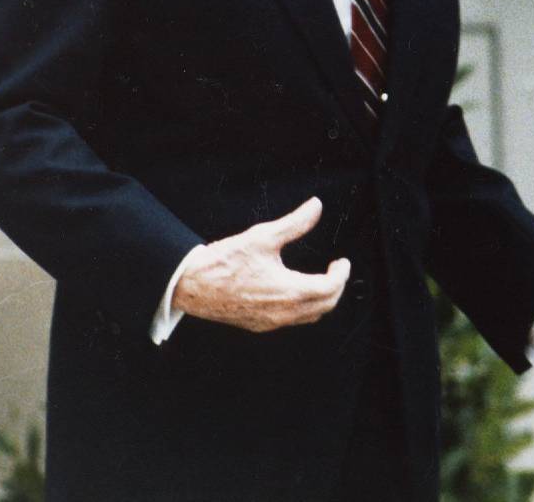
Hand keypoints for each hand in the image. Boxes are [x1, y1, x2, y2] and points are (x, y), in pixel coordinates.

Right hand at [171, 196, 349, 332]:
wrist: (191, 285)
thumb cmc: (223, 262)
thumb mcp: (263, 236)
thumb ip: (294, 223)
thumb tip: (315, 207)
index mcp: (288, 291)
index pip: (330, 288)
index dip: (342, 274)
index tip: (342, 262)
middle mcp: (282, 312)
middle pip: (325, 306)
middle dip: (336, 287)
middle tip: (336, 270)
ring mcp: (270, 322)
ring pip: (310, 317)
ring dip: (322, 300)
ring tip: (321, 279)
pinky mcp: (258, 325)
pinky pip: (292, 322)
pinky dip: (304, 308)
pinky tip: (296, 292)